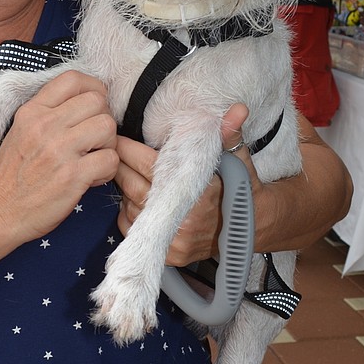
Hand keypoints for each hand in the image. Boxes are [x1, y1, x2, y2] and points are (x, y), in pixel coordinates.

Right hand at [0, 70, 118, 245]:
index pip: (72, 79)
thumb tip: (84, 102)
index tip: (93, 107)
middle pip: (97, 101)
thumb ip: (47, 113)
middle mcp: (44, 125)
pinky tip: (92, 178)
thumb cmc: (12, 176)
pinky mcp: (72, 176)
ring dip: (108, 144)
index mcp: (31, 111)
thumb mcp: (19, 132)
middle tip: (94, 140)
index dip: (93, 89)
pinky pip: (110, 159)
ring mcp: (59, 150)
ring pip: (107, 126)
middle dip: (102, 120)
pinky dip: (107, 170)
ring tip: (94, 158)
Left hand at [114, 103, 251, 263]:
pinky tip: (136, 199)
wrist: (252, 227)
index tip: (117, 139)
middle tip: (112, 152)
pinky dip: (129, 212)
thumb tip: (238, 109)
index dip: (129, 150)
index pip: (149, 166)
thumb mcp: (236, 159)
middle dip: (120, 167)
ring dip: (124, 190)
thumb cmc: (240, 189)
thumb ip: (229, 135)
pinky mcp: (170, 254)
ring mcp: (176, 240)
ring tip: (126, 173)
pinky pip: (133, 229)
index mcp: (197, 192)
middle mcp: (184, 218)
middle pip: (133, 187)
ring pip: (129, 208)